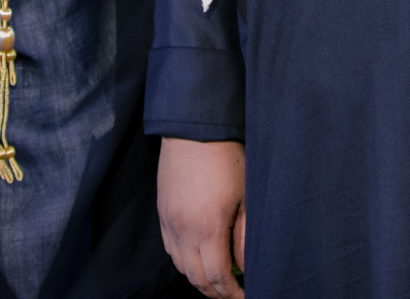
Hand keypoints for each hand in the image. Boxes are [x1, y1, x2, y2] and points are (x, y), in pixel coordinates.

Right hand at [158, 137, 246, 297]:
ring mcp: (169, 221)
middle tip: (232, 293)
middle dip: (215, 292)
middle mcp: (183, 230)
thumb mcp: (246, 196)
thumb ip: (245, 236)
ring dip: (198, 277)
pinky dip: (184, 260)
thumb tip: (246, 266)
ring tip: (217, 276)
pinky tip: (199, 255)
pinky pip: (170, 249)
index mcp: (207, 228)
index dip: (231, 294)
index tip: (245, 295)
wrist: (194, 128)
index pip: (216, 277)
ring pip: (180, 266)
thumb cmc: (227, 157)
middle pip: (195, 278)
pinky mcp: (162, 212)